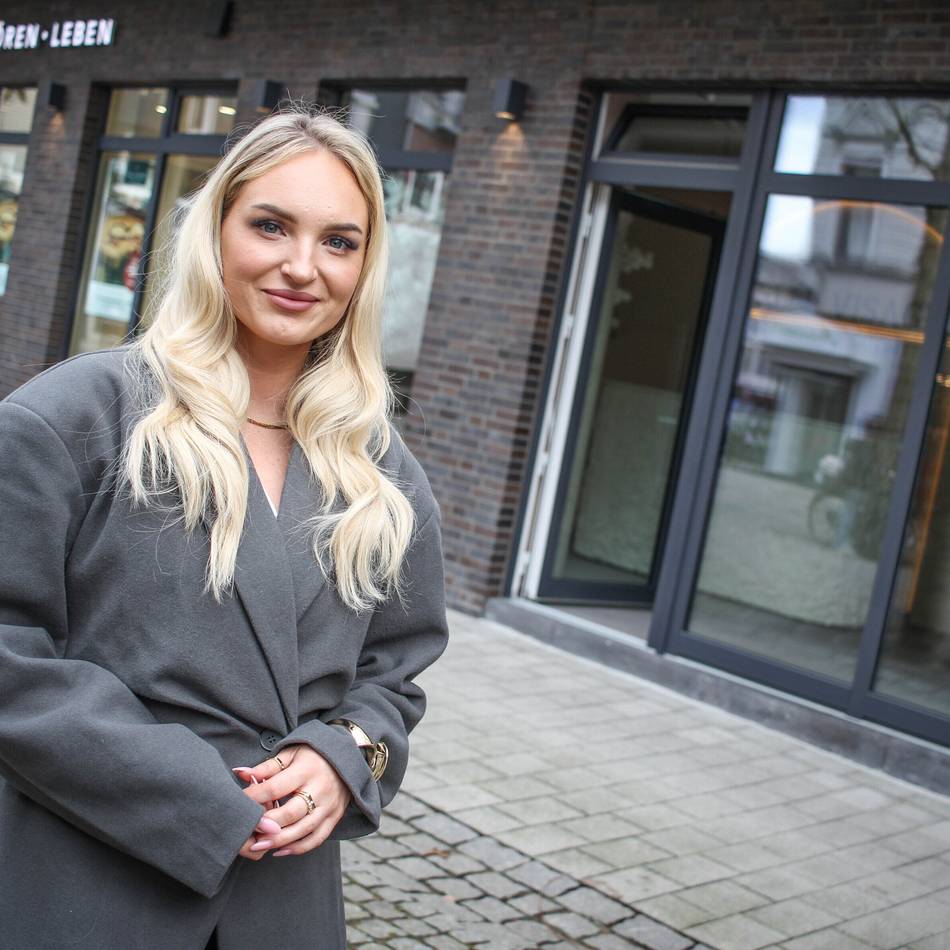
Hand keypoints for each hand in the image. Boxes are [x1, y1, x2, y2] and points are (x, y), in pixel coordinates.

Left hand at [234, 745, 351, 857]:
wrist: (346, 756)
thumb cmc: (312, 755)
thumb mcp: (291, 754)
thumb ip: (266, 767)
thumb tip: (240, 773)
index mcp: (306, 769)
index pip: (276, 787)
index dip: (255, 797)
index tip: (239, 802)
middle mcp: (320, 788)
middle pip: (291, 812)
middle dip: (267, 824)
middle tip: (248, 831)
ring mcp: (329, 805)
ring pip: (304, 829)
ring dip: (279, 841)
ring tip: (259, 845)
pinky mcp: (335, 816)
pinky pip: (317, 838)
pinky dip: (298, 848)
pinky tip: (279, 850)